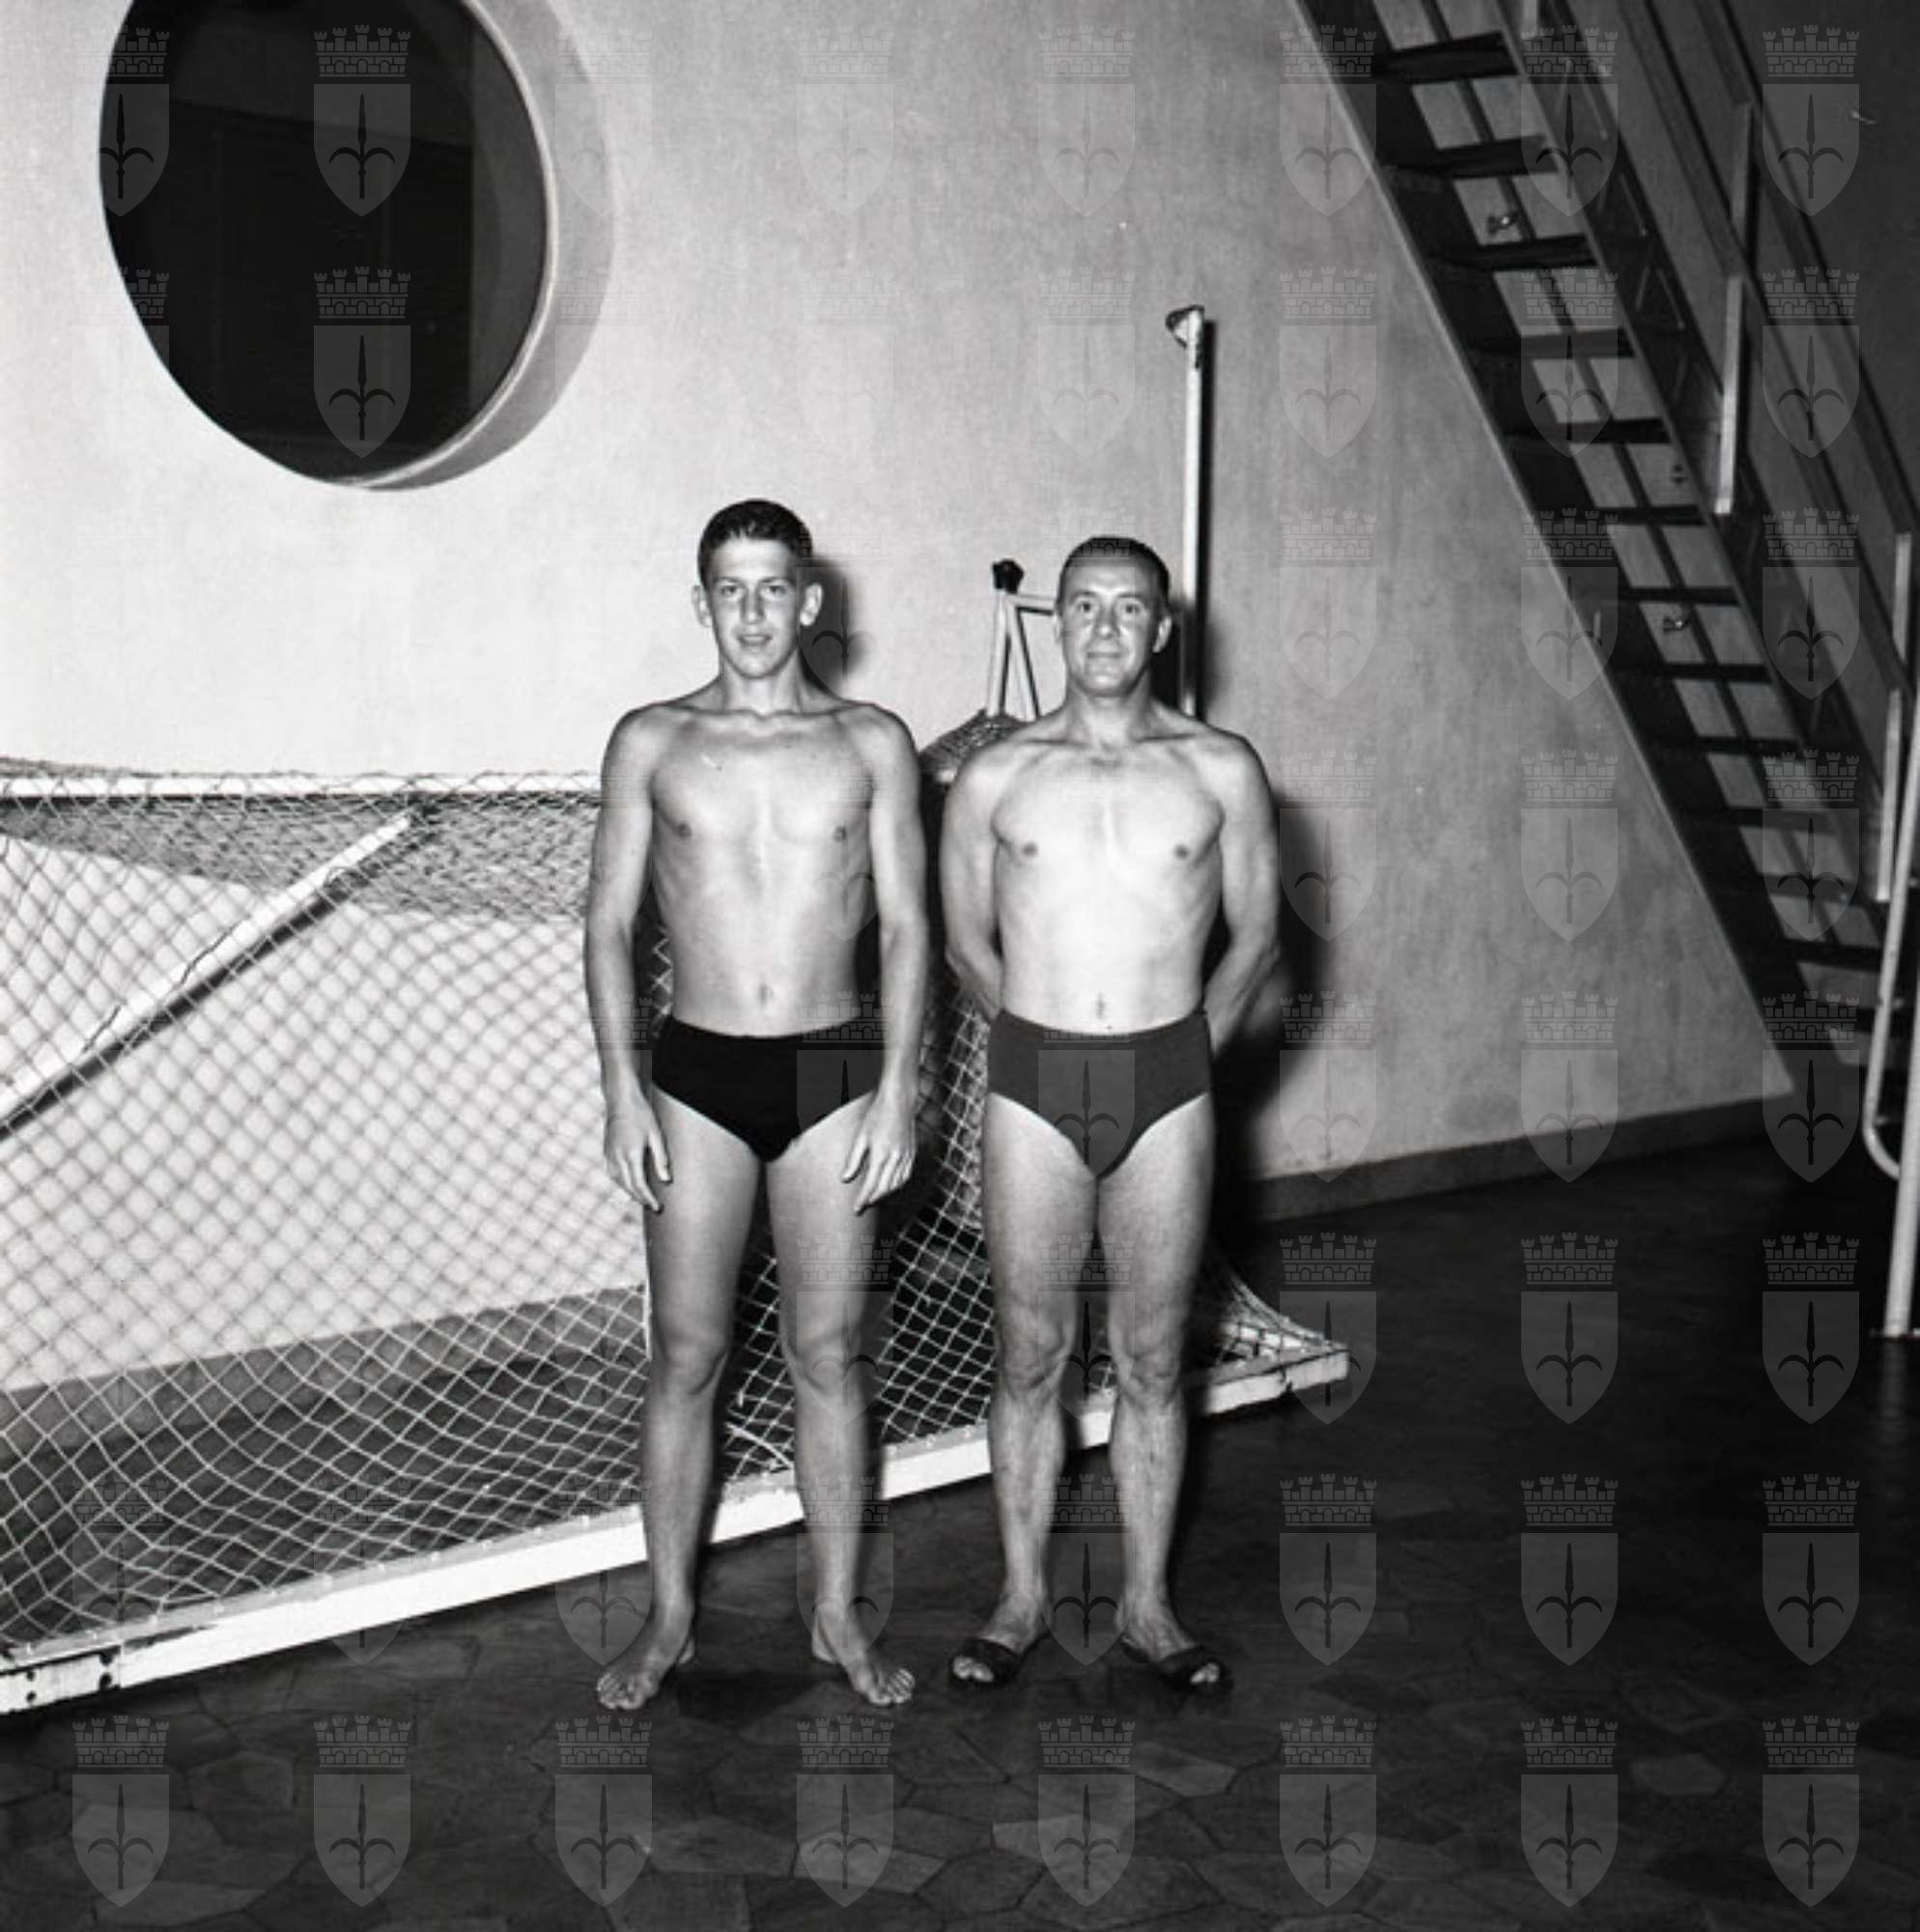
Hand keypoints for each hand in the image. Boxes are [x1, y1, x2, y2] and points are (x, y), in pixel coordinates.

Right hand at [604, 1101, 669, 1211]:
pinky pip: (611, 1173)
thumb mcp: (656, 1135)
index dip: (648, 1198)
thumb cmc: (641, 1114)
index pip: (639, 1184)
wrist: (621, 1100)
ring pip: (617, 1181)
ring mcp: (609, 1155)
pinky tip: (627, 1184)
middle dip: (640, 1198)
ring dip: (629, 1192)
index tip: (657, 1207)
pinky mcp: (606, 1151)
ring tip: (642, 1198)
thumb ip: (661, 1158)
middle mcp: (617, 1157)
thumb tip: (666, 1180)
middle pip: (627, 1186)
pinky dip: (620, 1182)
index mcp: (631, 1154)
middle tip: (652, 1206)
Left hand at [841, 1083, 916, 1213]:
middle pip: (885, 1188)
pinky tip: (890, 1186)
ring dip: (885, 1194)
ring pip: (897, 1184)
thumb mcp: (860, 1136)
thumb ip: (853, 1160)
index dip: (863, 1199)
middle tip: (862, 1207)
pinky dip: (897, 1185)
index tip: (856, 1209)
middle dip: (873, 1199)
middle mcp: (896, 1158)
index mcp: (881, 1155)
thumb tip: (845, 1178)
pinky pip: (906, 1175)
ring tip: (874, 1198)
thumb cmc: (878, 1115)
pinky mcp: (912, 1153)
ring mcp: (906, 1156)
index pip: (871, 1185)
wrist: (899, 1101)